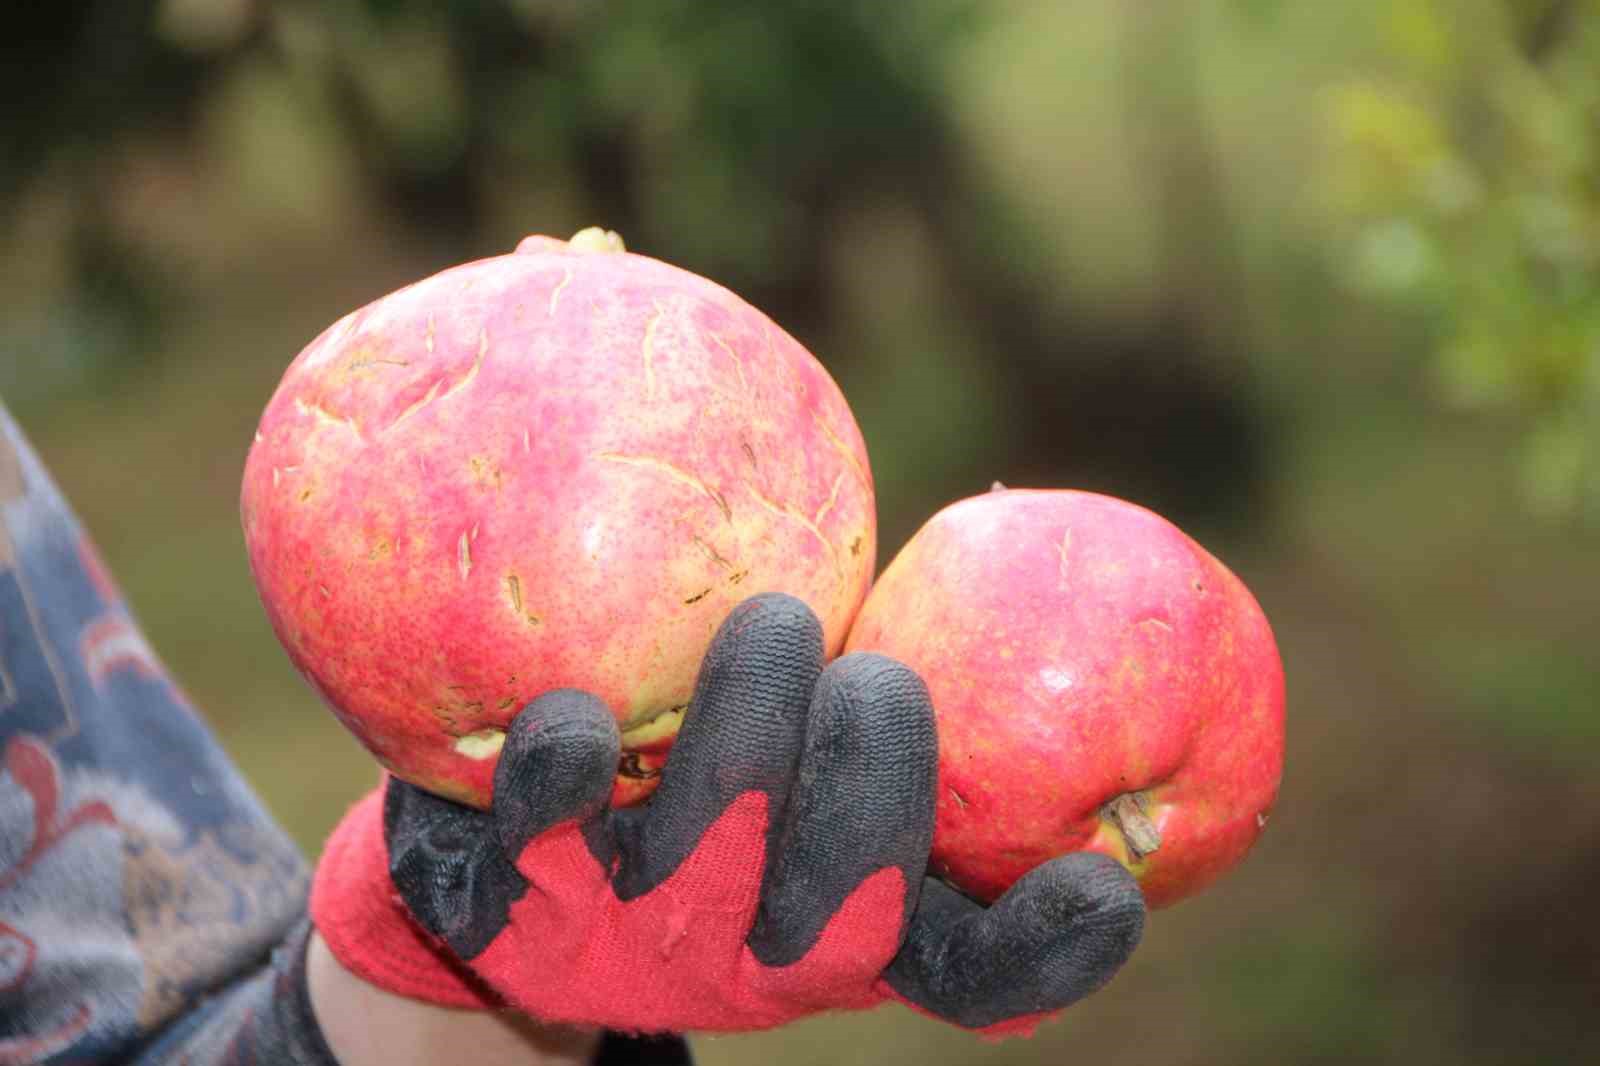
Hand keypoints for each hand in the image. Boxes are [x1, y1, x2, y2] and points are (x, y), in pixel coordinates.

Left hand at [310, 593, 1144, 1035]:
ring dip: (747, 750)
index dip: (1047, 948)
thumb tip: (943, 481)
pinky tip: (567, 718)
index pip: (977, 970)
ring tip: (774, 627)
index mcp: (855, 927)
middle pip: (850, 910)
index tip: (1102, 887)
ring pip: (707, 867)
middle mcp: (758, 952)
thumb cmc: (713, 756)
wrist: (512, 843)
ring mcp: (637, 938)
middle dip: (877, 791)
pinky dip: (565, 772)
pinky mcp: (514, 901)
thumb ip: (881, 640)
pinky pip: (545, 832)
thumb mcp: (815, 720)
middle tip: (881, 684)